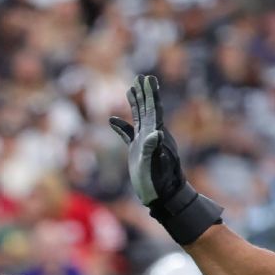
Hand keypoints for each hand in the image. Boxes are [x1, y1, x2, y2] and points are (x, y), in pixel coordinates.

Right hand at [110, 75, 222, 244]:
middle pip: (148, 109)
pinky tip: (112, 120)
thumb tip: (156, 133)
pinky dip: (121, 127)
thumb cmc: (159, 184)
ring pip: (139, 118)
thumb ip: (152, 149)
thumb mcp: (154, 166)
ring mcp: (144, 143)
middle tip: (142, 77)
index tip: (148, 79)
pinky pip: (128, 135)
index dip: (151, 94)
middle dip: (145, 93)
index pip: (154, 110)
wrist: (162, 197)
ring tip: (131, 88)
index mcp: (156, 136)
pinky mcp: (137, 152)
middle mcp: (152, 136)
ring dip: (136, 104)